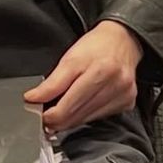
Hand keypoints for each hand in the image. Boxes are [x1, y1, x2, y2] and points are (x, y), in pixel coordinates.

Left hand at [24, 20, 142, 132]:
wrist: (122, 40)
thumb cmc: (94, 47)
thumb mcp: (70, 58)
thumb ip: (52, 82)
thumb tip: (34, 98)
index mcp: (96, 68)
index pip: (68, 97)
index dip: (50, 111)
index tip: (36, 111)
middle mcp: (112, 82)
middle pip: (77, 112)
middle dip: (57, 119)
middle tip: (45, 119)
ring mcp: (122, 94)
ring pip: (87, 118)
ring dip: (70, 121)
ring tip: (58, 116)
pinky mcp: (127, 102)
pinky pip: (100, 117)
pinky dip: (85, 117)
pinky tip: (78, 111)